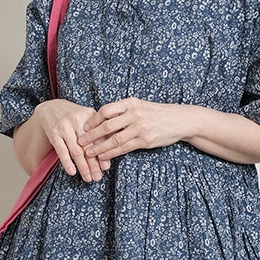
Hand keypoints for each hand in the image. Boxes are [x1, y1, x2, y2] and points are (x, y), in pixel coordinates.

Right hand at [34, 100, 112, 181]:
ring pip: (76, 151)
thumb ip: (97, 135)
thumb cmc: (73, 118)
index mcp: (89, 115)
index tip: (106, 168)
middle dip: (94, 164)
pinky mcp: (54, 133)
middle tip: (98, 177)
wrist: (50, 108)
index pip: (98, 137)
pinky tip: (72, 172)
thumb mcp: (86, 119)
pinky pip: (61, 151)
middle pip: (88, 146)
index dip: (103, 153)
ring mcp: (64, 127)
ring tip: (88, 178)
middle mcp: (77, 120)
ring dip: (83, 166)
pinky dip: (67, 162)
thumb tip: (106, 160)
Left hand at [76, 98, 191, 159]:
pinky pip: (124, 148)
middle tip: (80, 142)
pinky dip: (111, 153)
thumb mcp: (140, 106)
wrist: (179, 120)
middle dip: (91, 135)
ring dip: (99, 147)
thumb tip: (103, 122)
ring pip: (114, 139)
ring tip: (88, 153)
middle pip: (107, 125)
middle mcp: (134, 114)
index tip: (84, 127)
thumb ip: (124, 112)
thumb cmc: (157, 114)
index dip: (93, 120)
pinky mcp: (145, 140)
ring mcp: (140, 127)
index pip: (106, 110)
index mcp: (131, 102)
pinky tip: (103, 157)